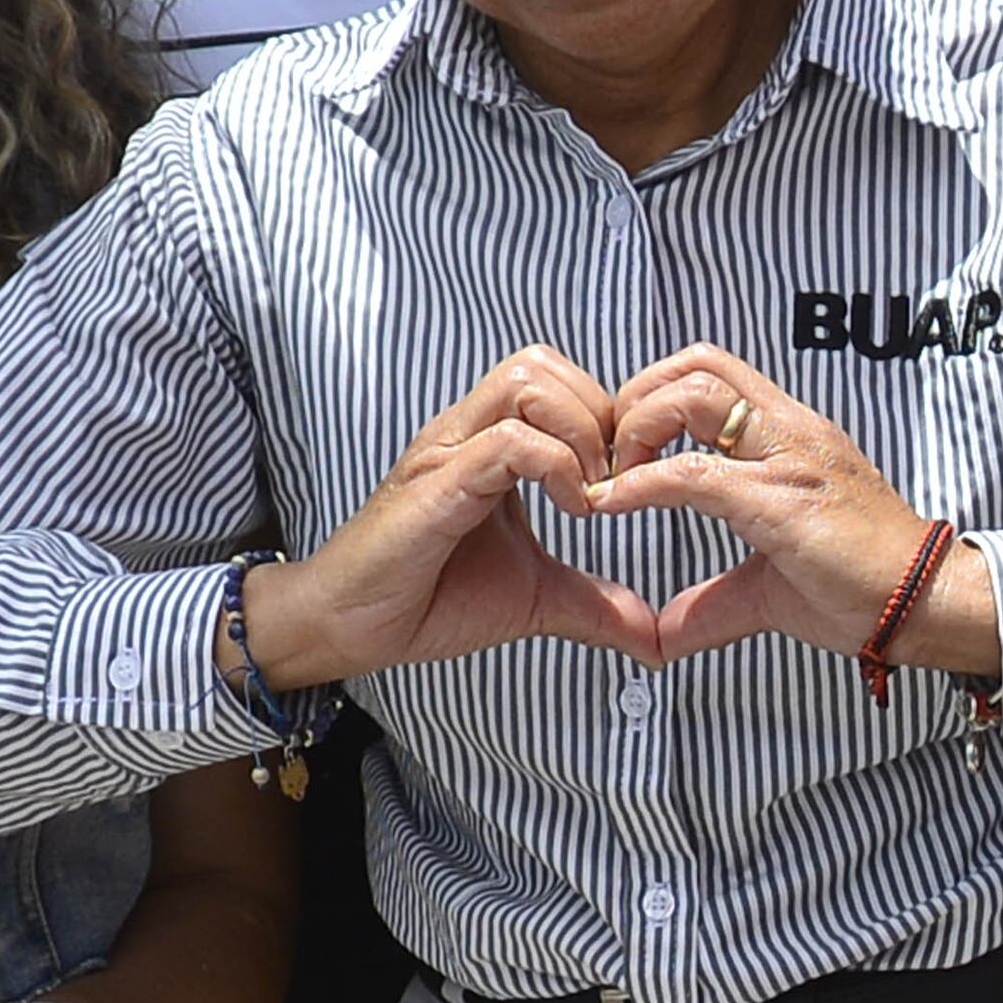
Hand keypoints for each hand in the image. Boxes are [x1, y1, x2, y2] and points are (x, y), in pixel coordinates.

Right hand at [241, 348, 657, 689]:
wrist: (348, 629)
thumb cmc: (430, 599)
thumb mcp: (535, 598)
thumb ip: (594, 604)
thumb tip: (653, 639)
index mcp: (490, 443)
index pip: (557, 380)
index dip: (606, 420)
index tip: (626, 483)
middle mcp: (466, 431)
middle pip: (543, 363)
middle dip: (597, 414)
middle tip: (614, 480)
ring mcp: (448, 450)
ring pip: (526, 379)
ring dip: (579, 429)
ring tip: (590, 492)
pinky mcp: (436, 483)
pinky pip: (507, 440)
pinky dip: (556, 465)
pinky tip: (572, 509)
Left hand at [581, 347, 990, 670]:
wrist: (929, 603)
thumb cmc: (862, 587)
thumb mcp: (768, 587)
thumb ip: (711, 603)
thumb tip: (661, 637)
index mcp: (790, 435)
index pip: (710, 374)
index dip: (653, 400)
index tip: (625, 457)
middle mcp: (790, 430)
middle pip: (696, 364)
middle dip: (637, 398)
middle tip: (614, 458)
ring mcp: (790, 458)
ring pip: (694, 393)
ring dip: (637, 428)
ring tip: (617, 478)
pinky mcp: (784, 500)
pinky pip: (695, 473)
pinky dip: (641, 484)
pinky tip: (614, 505)